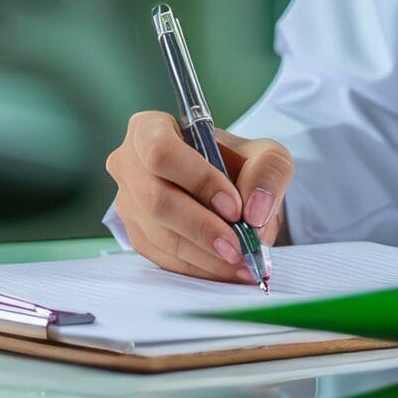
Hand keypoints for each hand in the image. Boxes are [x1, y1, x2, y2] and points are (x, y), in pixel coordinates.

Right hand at [106, 112, 292, 282]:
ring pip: (159, 235)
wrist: (226, 191)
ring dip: (204, 255)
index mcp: (150, 128)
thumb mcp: (265, 155)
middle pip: (157, 200)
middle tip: (239, 246)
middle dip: (202, 228)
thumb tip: (254, 212)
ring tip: (242, 262)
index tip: (234, 207)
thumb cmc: (236, 164)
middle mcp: (129, 164)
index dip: (198, 180)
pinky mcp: (135, 235)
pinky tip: (226, 268)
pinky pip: (161, 258)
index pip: (162, 151)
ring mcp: (128, 202)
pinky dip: (197, 268)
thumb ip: (268, 172)